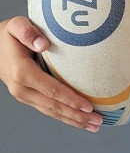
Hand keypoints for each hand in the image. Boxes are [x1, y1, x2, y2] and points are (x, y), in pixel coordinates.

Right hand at [0, 16, 103, 131]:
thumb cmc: (9, 34)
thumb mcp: (16, 25)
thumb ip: (28, 32)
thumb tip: (43, 44)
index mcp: (22, 73)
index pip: (51, 90)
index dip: (71, 99)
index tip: (88, 106)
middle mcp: (22, 88)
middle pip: (54, 106)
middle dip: (77, 115)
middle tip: (98, 121)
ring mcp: (24, 95)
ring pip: (51, 112)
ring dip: (73, 120)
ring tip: (93, 126)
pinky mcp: (28, 97)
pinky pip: (47, 109)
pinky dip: (64, 116)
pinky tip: (78, 120)